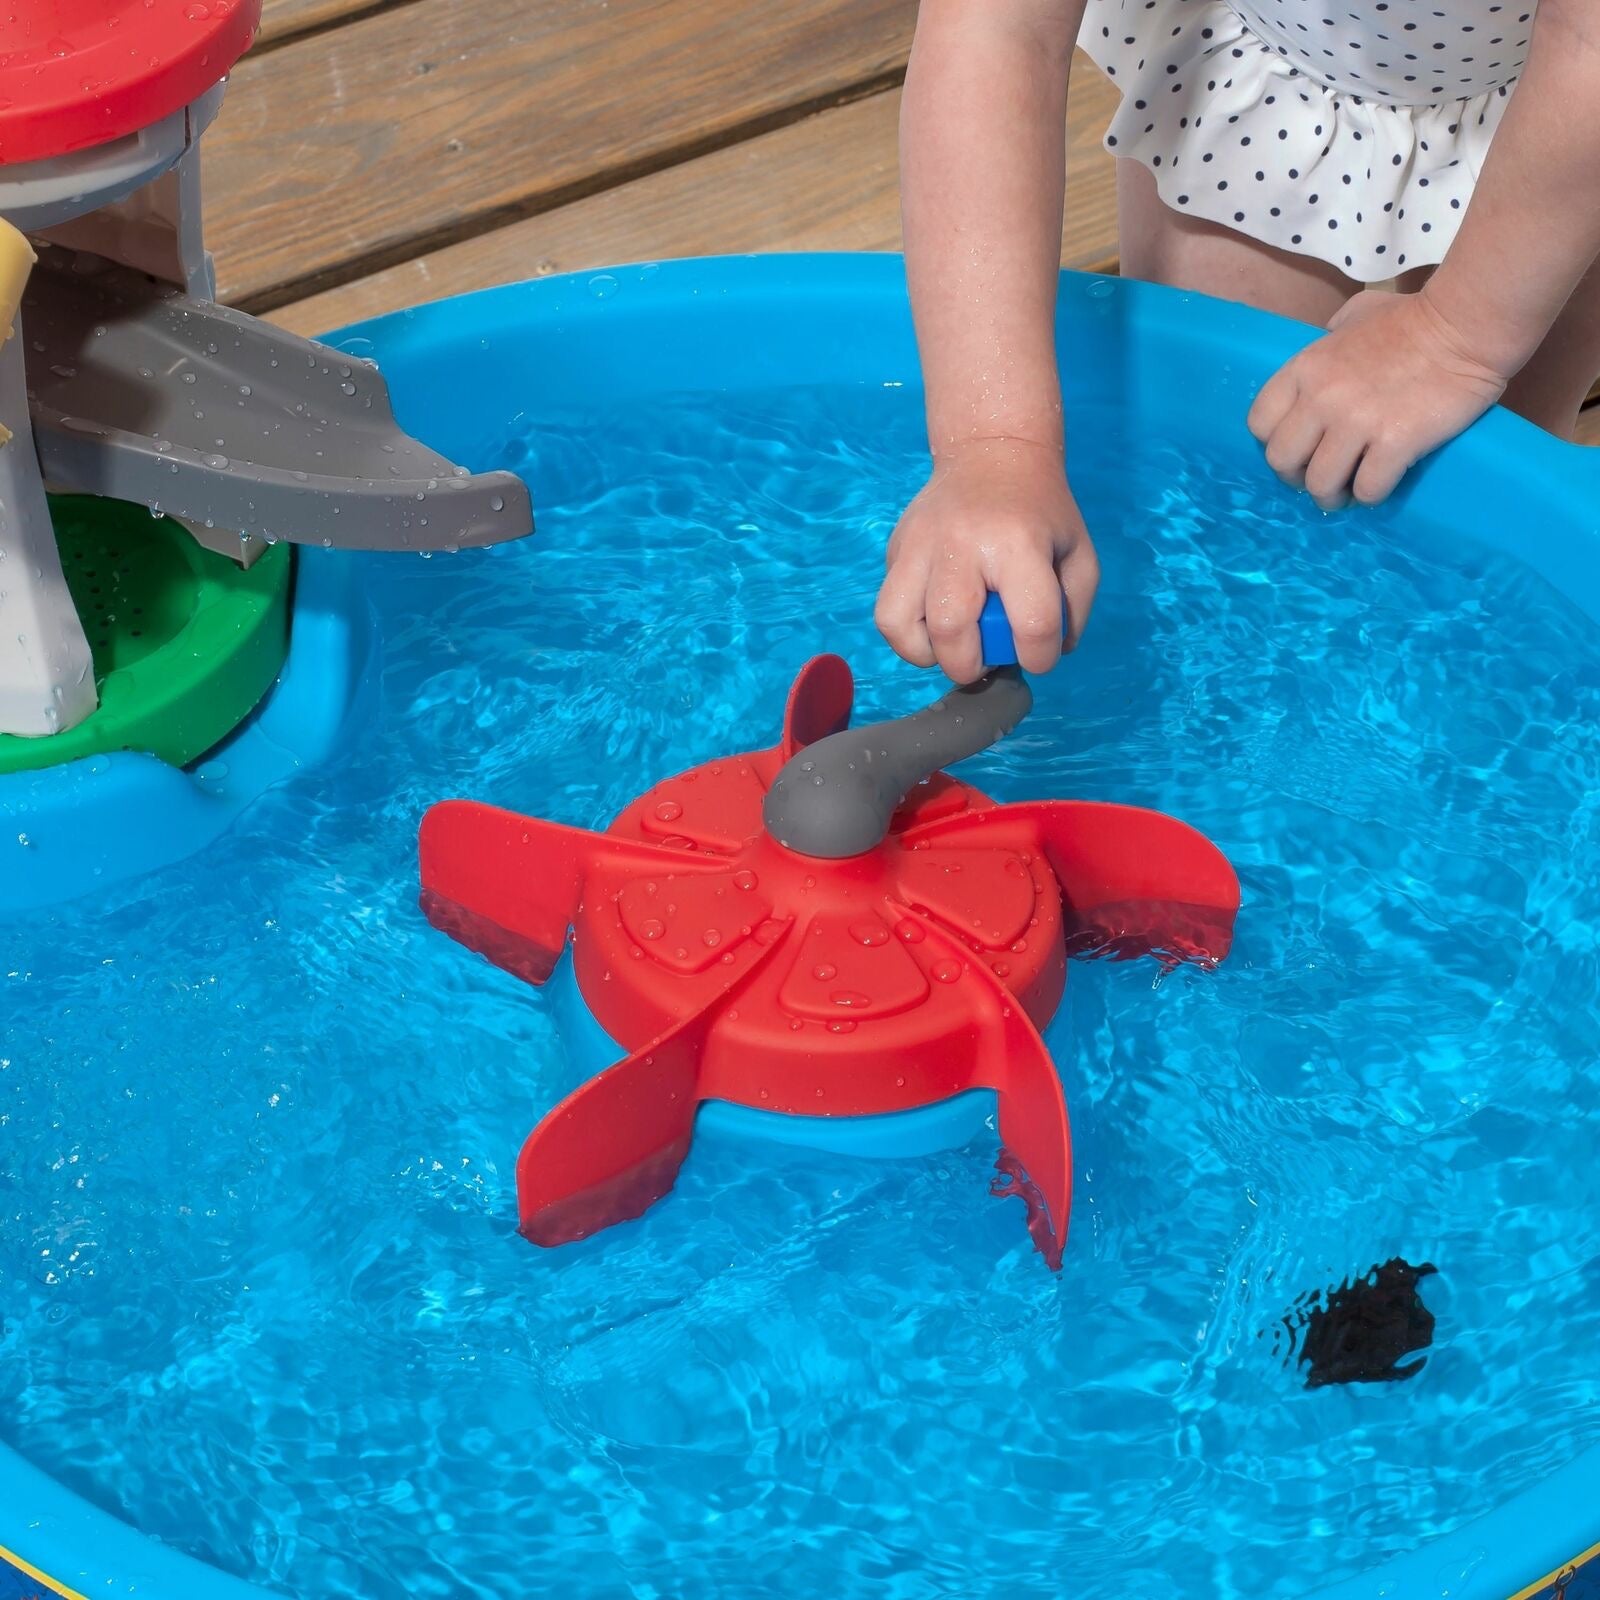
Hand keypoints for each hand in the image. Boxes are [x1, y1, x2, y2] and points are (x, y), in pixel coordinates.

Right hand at [875, 437, 1098, 682]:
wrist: (992, 452)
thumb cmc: (1041, 510)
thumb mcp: (1078, 552)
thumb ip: (1072, 609)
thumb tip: (1049, 654)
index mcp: (1018, 544)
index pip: (1031, 623)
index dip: (1039, 657)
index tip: (1038, 655)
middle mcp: (962, 544)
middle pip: (951, 631)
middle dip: (970, 666)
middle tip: (985, 655)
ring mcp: (920, 544)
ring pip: (899, 623)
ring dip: (926, 653)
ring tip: (949, 645)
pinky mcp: (896, 548)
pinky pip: (887, 610)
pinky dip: (907, 634)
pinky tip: (932, 625)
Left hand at [1247, 289, 1510, 510]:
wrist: (1467, 324)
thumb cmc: (1413, 317)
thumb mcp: (1356, 314)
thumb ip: (1331, 334)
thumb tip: (1326, 339)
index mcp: (1306, 368)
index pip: (1259, 423)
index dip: (1274, 441)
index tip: (1296, 447)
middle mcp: (1321, 398)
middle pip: (1281, 461)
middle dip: (1296, 476)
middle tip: (1320, 476)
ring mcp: (1356, 422)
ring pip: (1320, 484)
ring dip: (1332, 495)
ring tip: (1348, 491)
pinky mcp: (1394, 442)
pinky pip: (1367, 489)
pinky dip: (1371, 495)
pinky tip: (1379, 486)